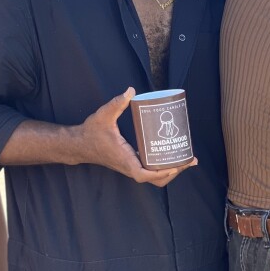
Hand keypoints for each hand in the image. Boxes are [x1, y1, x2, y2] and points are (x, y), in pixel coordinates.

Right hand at [74, 87, 196, 187]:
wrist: (79, 144)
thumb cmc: (91, 132)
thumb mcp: (103, 115)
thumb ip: (116, 103)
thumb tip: (130, 90)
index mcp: (124, 159)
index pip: (143, 174)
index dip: (160, 172)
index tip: (175, 165)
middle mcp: (129, 166)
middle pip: (155, 179)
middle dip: (174, 172)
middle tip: (190, 160)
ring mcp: (130, 167)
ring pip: (154, 178)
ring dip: (171, 172)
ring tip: (186, 159)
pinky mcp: (131, 163)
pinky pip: (150, 170)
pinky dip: (163, 167)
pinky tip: (172, 155)